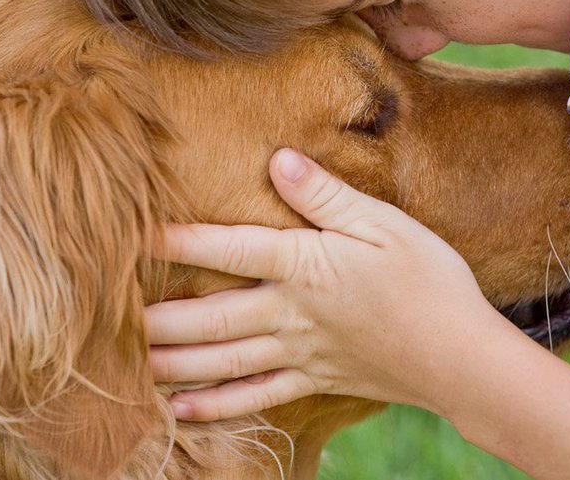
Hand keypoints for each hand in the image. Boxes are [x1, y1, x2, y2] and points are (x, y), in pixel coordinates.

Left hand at [145, 148, 503, 420]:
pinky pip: (255, 397)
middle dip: (156, 316)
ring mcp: (300, 352)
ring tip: (128, 362)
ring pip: (222, 360)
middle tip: (107, 315)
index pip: (228, 247)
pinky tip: (181, 410)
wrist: (462, 356)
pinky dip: (215, 406)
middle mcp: (291, 312)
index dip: (178, 237)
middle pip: (209, 316)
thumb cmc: (430, 280)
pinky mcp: (315, 380)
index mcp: (305, 265)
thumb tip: (277, 159)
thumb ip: (326, 195)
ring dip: (172, 362)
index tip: (132, 230)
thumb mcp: (384, 223)